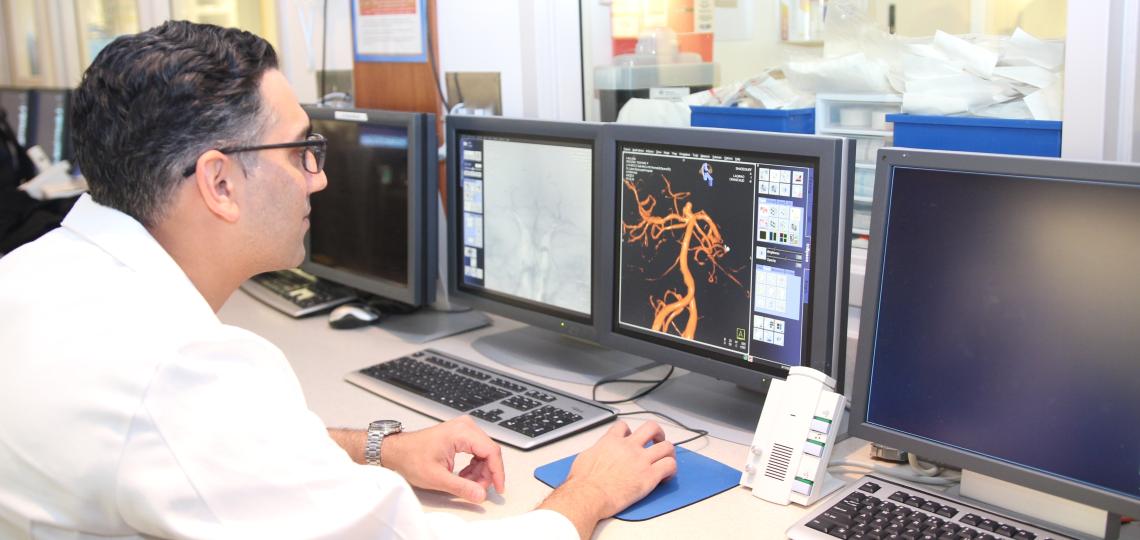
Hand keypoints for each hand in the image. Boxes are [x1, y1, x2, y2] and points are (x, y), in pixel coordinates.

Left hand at [380, 416, 504, 502]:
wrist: (396, 451)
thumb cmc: (410, 458)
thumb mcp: (436, 477)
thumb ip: (461, 487)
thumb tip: (480, 494)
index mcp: (461, 432)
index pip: (491, 451)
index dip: (497, 472)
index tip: (498, 488)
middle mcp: (465, 427)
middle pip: (489, 452)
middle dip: (486, 473)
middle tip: (477, 489)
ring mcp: (464, 429)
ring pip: (484, 453)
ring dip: (479, 471)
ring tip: (465, 483)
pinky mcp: (461, 435)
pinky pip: (477, 451)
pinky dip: (474, 466)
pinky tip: (463, 476)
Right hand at [538, 420, 675, 538]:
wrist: (588, 495)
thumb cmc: (582, 482)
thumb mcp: (584, 458)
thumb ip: (595, 452)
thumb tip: (596, 455)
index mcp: (611, 441)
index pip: (624, 427)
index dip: (629, 431)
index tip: (631, 438)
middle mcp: (628, 447)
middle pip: (651, 428)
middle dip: (657, 433)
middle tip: (657, 440)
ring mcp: (641, 460)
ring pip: (666, 446)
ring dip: (668, 451)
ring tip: (667, 458)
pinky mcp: (650, 476)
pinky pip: (669, 466)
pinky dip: (671, 470)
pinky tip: (666, 477)